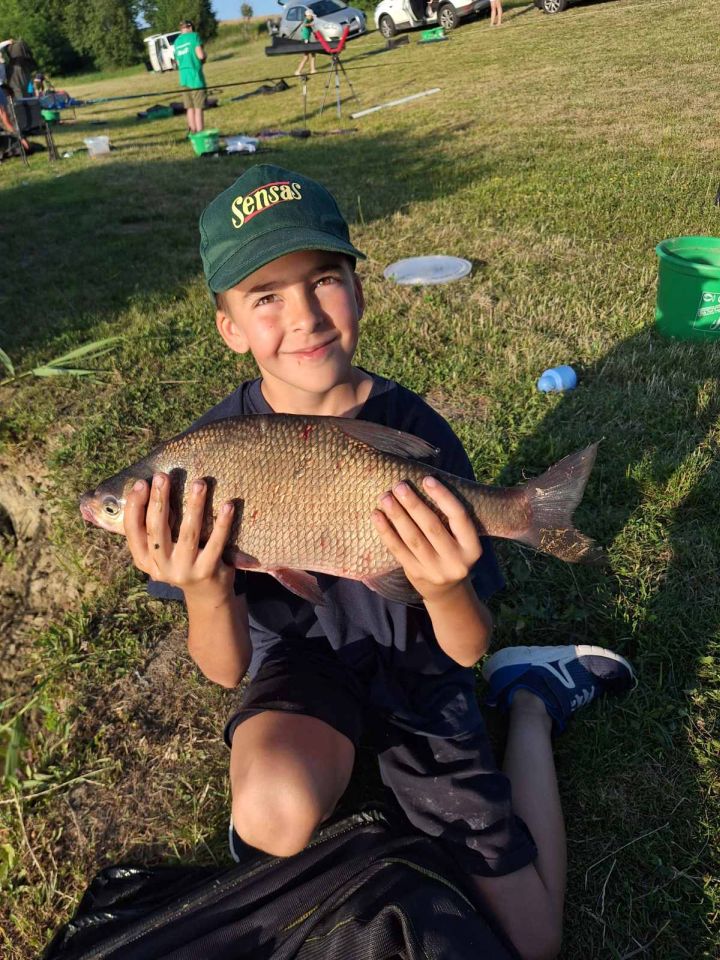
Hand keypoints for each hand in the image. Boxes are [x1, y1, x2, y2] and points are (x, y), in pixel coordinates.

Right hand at [124, 473, 235, 599]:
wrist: (206, 594)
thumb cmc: (181, 559)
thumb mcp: (161, 549)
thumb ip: (153, 527)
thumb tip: (149, 487)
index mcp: (144, 559)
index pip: (132, 531)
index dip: (134, 506)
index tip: (142, 483)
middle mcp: (161, 566)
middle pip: (157, 529)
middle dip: (159, 500)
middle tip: (163, 476)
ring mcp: (185, 570)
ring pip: (188, 533)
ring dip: (194, 506)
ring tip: (199, 484)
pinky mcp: (207, 571)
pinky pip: (216, 543)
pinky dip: (222, 523)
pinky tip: (227, 505)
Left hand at [371, 477, 481, 602]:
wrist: (446, 592)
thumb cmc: (452, 553)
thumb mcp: (461, 540)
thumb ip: (449, 519)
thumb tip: (424, 483)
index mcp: (472, 548)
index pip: (459, 517)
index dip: (443, 496)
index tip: (427, 479)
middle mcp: (456, 561)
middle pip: (432, 527)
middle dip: (414, 504)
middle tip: (399, 486)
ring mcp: (435, 570)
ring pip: (413, 538)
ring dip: (397, 515)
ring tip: (385, 497)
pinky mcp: (416, 575)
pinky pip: (398, 550)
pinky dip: (386, 531)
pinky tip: (377, 516)